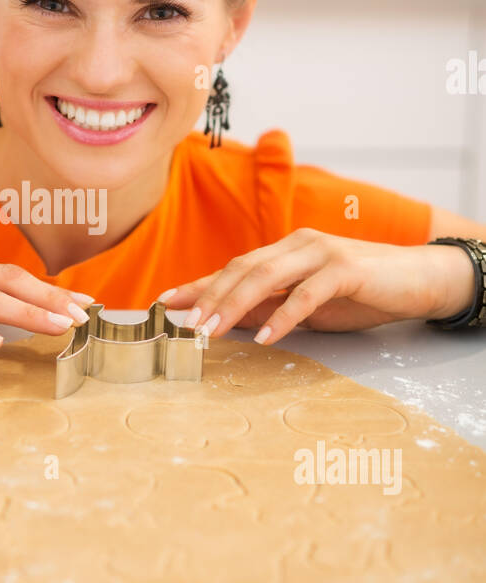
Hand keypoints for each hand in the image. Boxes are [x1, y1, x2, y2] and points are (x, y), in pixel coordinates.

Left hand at [157, 228, 475, 345]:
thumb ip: (270, 307)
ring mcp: (320, 253)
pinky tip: (266, 337)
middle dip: (208, 297)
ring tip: (211, 331)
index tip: (164, 303)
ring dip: (234, 305)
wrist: (419, 279)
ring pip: (266, 276)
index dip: (198, 285)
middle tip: (184, 325)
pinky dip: (284, 316)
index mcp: (284, 252)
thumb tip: (228, 322)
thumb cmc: (361, 292)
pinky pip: (307, 293)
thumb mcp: (307, 305)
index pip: (233, 268)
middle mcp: (297, 245)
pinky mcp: (346, 268)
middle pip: (242, 269)